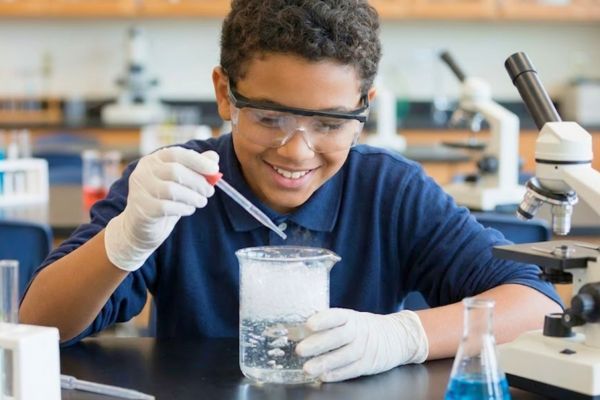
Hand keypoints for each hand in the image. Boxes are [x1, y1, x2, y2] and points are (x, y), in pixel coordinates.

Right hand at [105, 147, 218, 271]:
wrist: (141, 225)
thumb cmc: (164, 198)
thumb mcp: (181, 181)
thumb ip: (195, 167)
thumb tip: (214, 157)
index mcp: (154, 160)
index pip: (176, 153)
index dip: (197, 161)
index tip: (214, 169)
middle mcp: (143, 171)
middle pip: (175, 171)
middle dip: (197, 182)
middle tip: (210, 191)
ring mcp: (140, 190)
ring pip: (171, 190)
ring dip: (193, 197)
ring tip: (201, 202)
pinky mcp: (141, 208)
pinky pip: (167, 207)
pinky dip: (183, 208)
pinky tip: (189, 210)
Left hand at [296, 308, 428, 381]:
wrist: (397, 337)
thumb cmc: (365, 328)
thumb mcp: (351, 319)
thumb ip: (329, 324)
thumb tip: (298, 330)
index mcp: (351, 318)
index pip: (337, 316)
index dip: (323, 320)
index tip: (308, 324)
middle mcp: (358, 332)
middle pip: (338, 337)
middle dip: (319, 344)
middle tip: (300, 349)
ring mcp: (364, 349)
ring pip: (344, 356)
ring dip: (325, 363)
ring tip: (308, 368)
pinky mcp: (368, 364)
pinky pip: (351, 370)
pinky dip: (337, 374)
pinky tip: (324, 376)